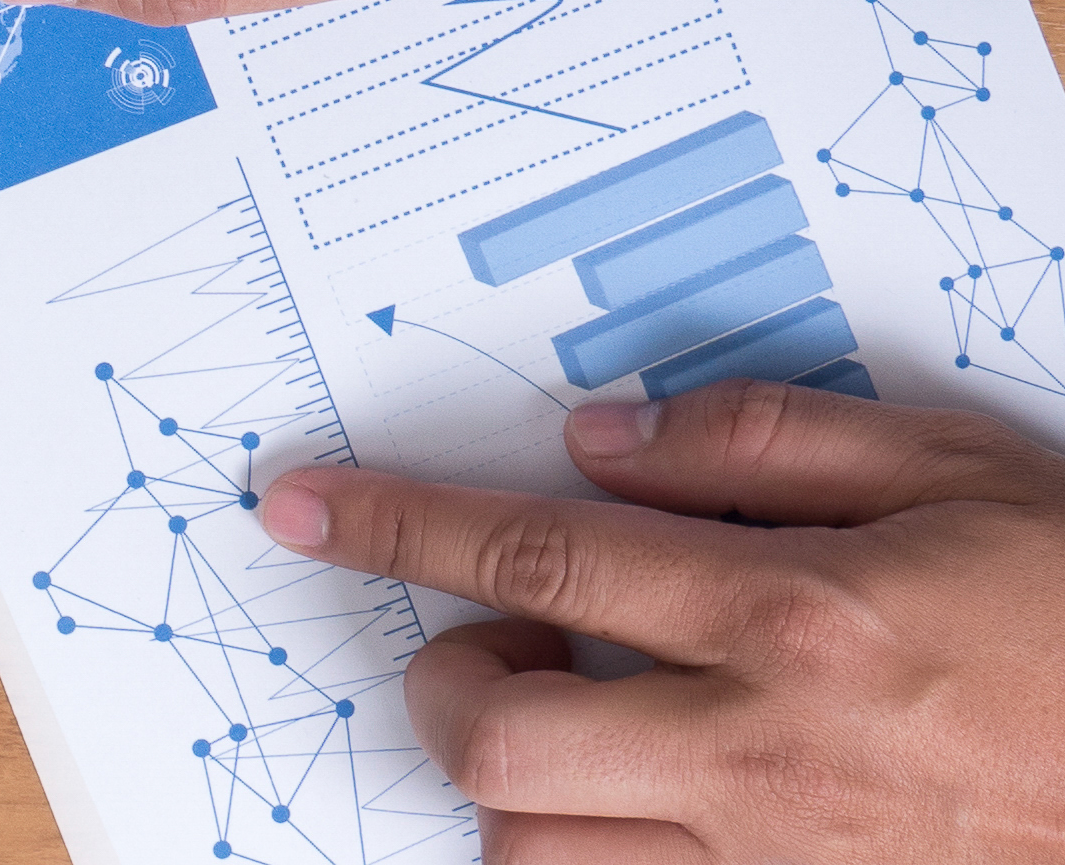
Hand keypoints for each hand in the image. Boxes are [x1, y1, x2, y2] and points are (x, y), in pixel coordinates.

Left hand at [264, 378, 1064, 859]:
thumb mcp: (958, 469)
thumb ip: (762, 440)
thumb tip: (598, 439)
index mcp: (794, 617)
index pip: (531, 554)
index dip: (394, 527)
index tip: (304, 506)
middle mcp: (768, 756)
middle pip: (500, 747)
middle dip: (451, 682)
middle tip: (500, 632)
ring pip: (550, 858)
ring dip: (522, 787)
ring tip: (576, 718)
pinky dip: (606, 856)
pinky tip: (643, 796)